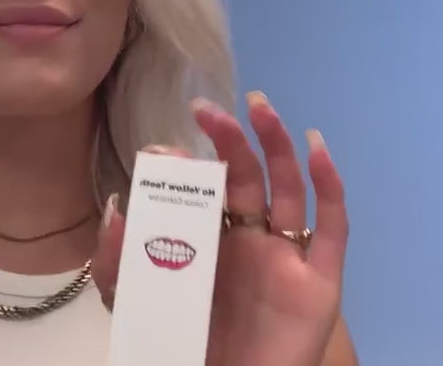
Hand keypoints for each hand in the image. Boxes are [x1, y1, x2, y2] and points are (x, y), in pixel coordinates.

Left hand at [92, 92, 348, 365]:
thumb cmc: (180, 343)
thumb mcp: (132, 297)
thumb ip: (116, 256)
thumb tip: (117, 203)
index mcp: (209, 236)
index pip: (204, 186)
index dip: (191, 163)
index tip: (166, 149)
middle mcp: (248, 237)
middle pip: (246, 175)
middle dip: (229, 139)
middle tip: (207, 109)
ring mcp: (285, 255)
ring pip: (287, 186)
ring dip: (276, 143)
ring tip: (258, 106)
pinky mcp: (318, 281)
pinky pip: (333, 227)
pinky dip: (329, 184)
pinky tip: (316, 147)